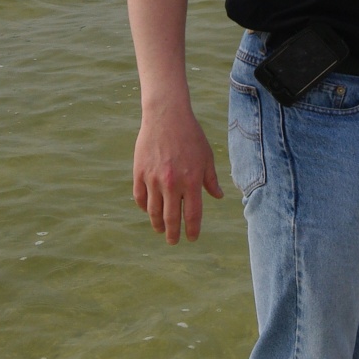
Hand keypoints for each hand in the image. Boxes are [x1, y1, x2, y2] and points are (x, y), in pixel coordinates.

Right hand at [133, 101, 222, 241]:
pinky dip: (144, 207)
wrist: (166, 116)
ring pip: (154, 211)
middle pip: (171, 218)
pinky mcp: (139, 172)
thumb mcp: (206, 157)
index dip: (192, 229)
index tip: (192, 238)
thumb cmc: (191, 136)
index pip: (193, 214)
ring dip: (157, 224)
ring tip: (161, 230)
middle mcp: (172, 183)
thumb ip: (211, 179)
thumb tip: (218, 197)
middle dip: (173, 234)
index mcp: (192, 181)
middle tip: (174, 241)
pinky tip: (148, 211)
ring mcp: (154, 179)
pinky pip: (140, 197)